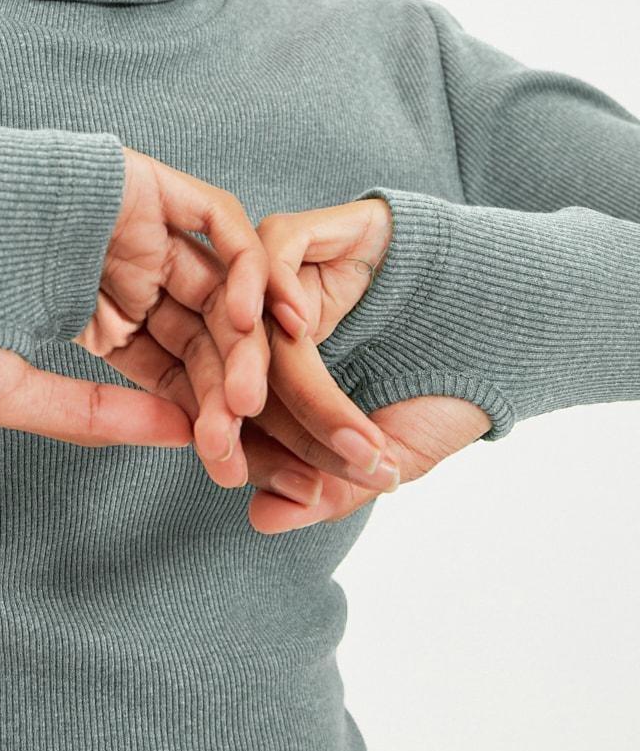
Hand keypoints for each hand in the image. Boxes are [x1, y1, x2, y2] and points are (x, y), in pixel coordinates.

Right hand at [0, 151, 397, 496]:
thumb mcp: (9, 391)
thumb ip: (93, 418)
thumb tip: (179, 440)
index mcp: (94, 317)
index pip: (172, 371)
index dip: (202, 417)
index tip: (227, 468)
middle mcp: (125, 270)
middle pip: (206, 333)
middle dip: (231, 389)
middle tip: (248, 440)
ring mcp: (138, 224)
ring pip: (221, 283)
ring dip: (245, 336)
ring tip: (247, 392)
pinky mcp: (144, 183)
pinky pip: (217, 222)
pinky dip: (243, 267)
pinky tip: (247, 321)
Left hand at [243, 197, 492, 531]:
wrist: (515, 333)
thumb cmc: (450, 393)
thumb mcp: (392, 457)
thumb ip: (331, 487)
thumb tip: (261, 519)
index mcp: (286, 377)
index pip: (241, 414)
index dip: (250, 453)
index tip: (288, 492)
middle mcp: (281, 323)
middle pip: (235, 364)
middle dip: (242, 418)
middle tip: (256, 457)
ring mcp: (297, 274)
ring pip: (247, 311)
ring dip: (249, 361)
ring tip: (255, 403)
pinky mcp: (322, 231)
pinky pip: (275, 246)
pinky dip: (275, 284)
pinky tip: (296, 324)